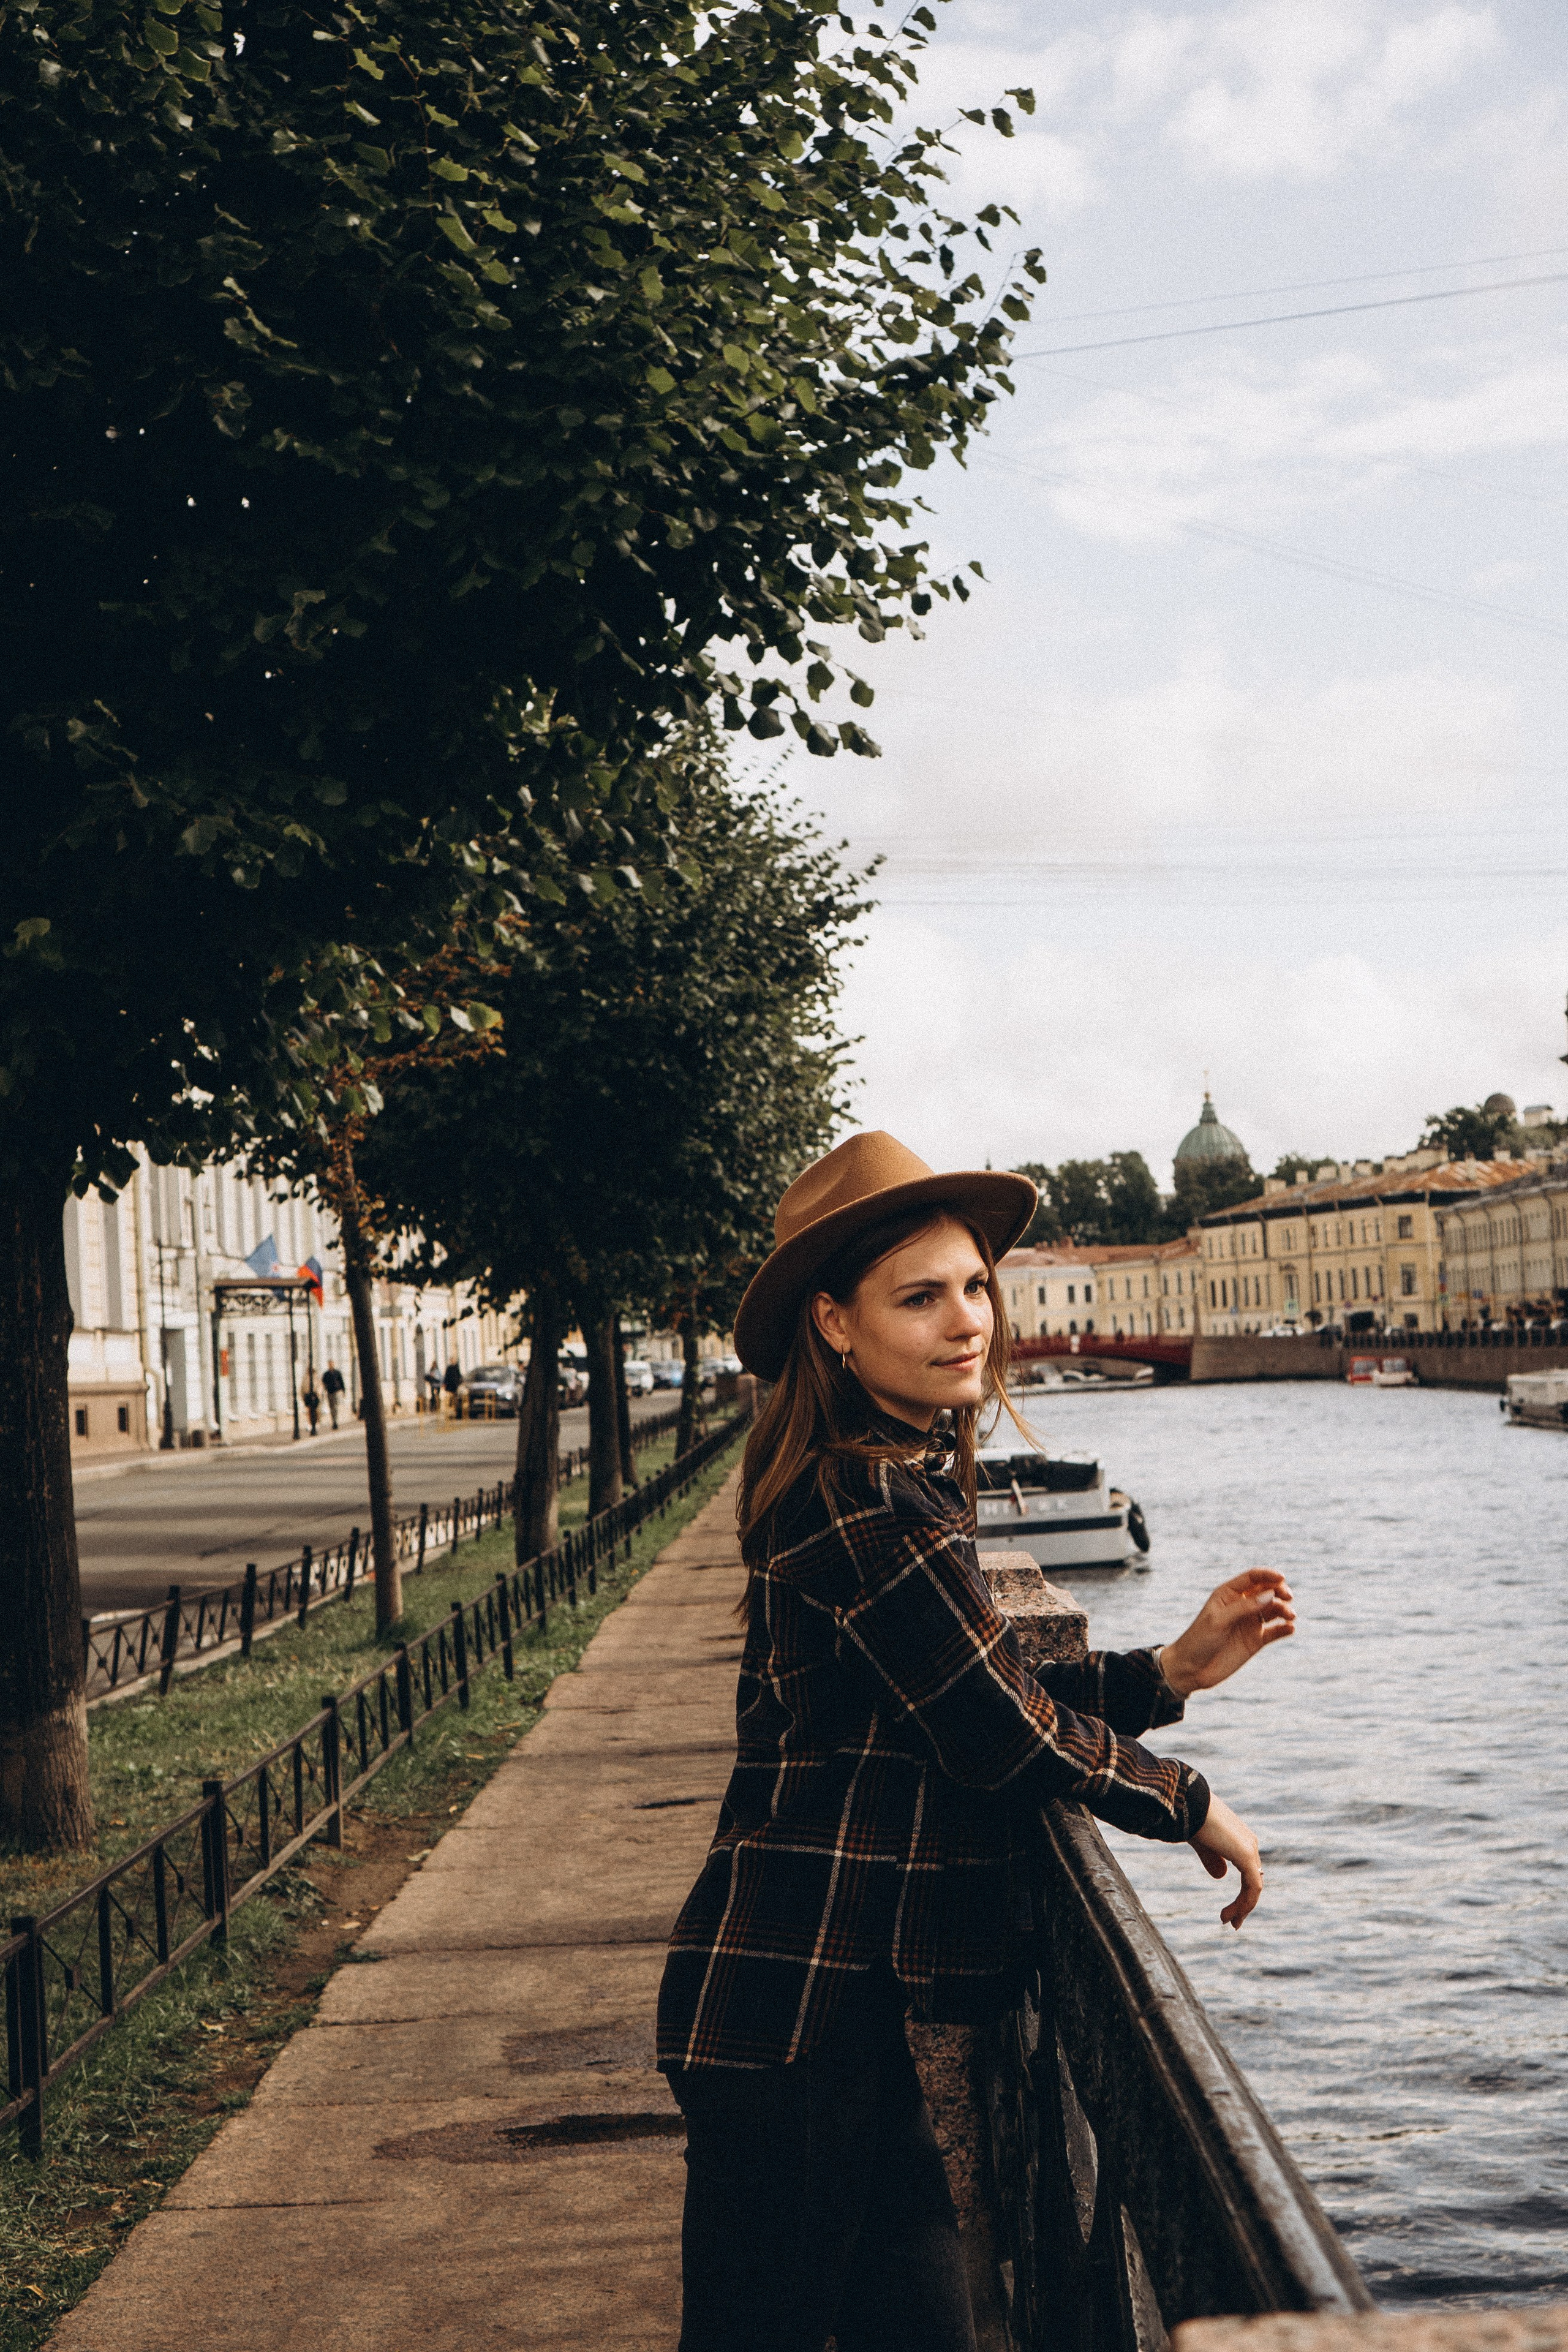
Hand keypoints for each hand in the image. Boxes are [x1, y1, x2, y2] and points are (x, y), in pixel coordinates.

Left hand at [1158, 1569, 1293, 1697]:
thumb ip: (1244, 1607)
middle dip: (1280, 1591)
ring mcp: (1250, 1622)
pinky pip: (1275, 1631)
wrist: (1191, 1669)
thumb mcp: (1218, 1620)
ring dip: (1284, 1610)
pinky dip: (1285, 1628)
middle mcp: (1242, 1605)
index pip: (1252, 1578)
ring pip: (1274, 1610)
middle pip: (1267, 1591)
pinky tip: (1290, 1629)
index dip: (1268, 1575)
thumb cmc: (1199, 1640)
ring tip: (1290, 1616)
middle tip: (1288, 1598)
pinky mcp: (1256, 1640)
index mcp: (1228, 1594)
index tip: (1282, 1578)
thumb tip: (1270, 1594)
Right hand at [1191, 1794, 1262, 1928]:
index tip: (1229, 1911)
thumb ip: (1212, 1858)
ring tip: (1229, 1922)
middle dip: (1244, 1904)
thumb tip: (1221, 1876)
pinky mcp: (1246, 1856)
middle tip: (1232, 1923)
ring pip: (1254, 1887)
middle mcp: (1249, 1844)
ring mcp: (1249, 1850)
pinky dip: (1244, 1903)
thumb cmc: (1192, 1818)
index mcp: (1241, 1840)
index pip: (1248, 1873)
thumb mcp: (1202, 1843)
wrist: (1190, 1803)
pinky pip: (1252, 1887)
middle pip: (1253, 1881)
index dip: (1242, 1894)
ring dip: (1243, 1907)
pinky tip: (1232, 1914)